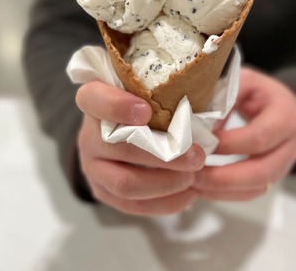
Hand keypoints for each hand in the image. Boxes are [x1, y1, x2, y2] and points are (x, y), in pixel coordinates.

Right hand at [75, 81, 205, 215]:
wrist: (120, 133)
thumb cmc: (144, 104)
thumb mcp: (150, 91)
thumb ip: (166, 94)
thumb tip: (207, 106)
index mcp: (95, 101)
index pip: (93, 99)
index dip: (116, 105)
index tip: (147, 110)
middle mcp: (88, 135)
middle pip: (117, 149)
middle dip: (162, 156)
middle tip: (197, 156)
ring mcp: (92, 166)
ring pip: (124, 183)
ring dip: (165, 183)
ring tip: (193, 177)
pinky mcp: (102, 191)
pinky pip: (131, 205)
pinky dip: (164, 203)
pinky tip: (189, 195)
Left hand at [192, 67, 295, 200]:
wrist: (284, 106)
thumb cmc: (259, 92)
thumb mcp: (243, 82)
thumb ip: (223, 97)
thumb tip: (195, 121)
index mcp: (285, 117)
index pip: (259, 137)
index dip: (230, 144)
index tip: (201, 144)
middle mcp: (290, 146)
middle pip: (262, 171)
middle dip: (224, 177)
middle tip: (192, 175)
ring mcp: (283, 166)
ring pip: (256, 188)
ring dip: (222, 190)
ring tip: (192, 184)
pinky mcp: (271, 178)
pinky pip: (250, 193)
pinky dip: (225, 195)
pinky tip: (201, 189)